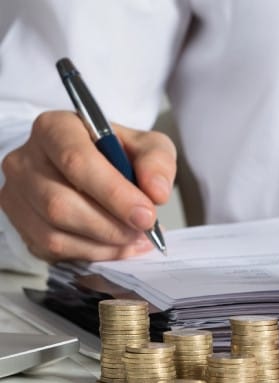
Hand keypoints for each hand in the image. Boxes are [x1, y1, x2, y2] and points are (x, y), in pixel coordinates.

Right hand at [0, 111, 176, 261]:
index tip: (146, 215)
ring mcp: (17, 194)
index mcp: (55, 128)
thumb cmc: (118, 152)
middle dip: (110, 225)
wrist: (95, 165)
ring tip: (135, 237)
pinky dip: (92, 253)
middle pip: (59, 203)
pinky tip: (118, 245)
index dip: (114, 194)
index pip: (76, 162)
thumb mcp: (147, 145)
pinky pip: (52, 250)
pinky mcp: (20, 224)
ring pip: (53, 232)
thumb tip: (156, 192)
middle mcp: (25, 160)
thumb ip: (157, 162)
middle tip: (144, 229)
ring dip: (103, 243)